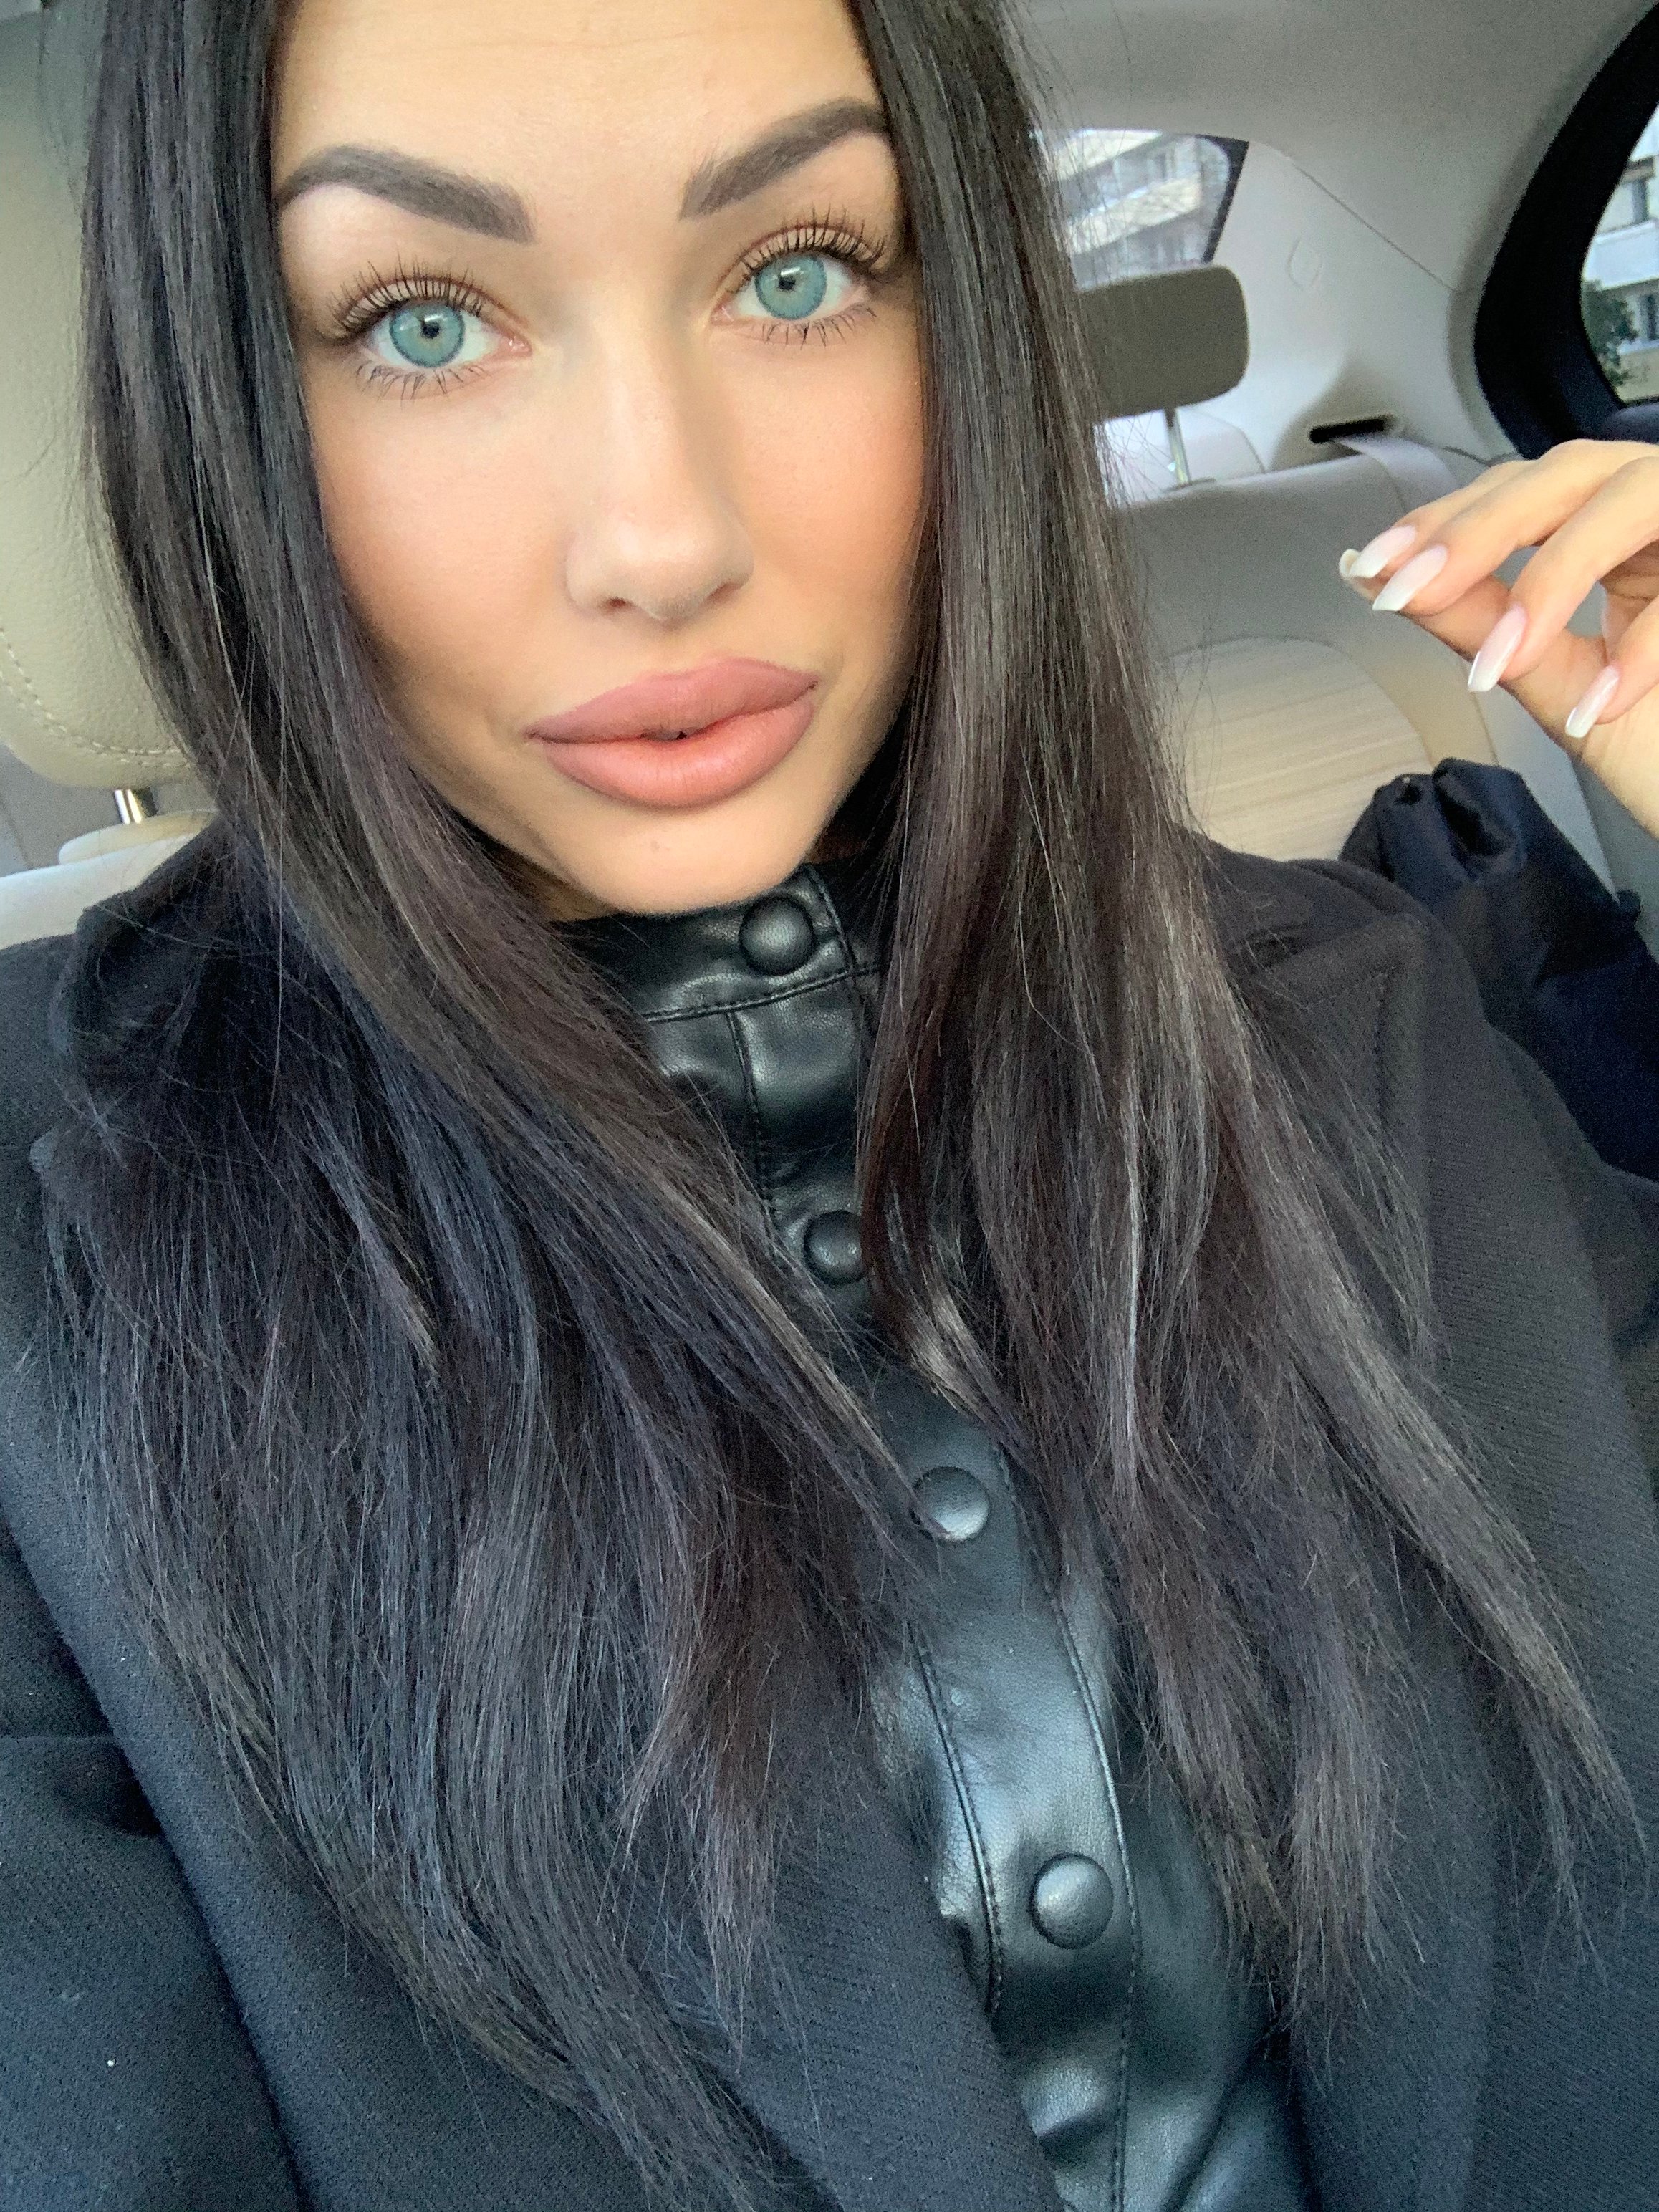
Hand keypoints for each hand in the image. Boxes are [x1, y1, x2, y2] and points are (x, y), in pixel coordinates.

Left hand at [1337, 438, 1658, 839]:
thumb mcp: (1556, 682)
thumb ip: (1479, 623)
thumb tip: (1376, 578)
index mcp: (1611, 533)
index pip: (1518, 495)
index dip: (1444, 520)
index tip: (1372, 566)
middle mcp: (1658, 516)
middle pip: (1568, 474)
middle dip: (1480, 531)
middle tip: (1409, 591)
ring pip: (1629, 500)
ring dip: (1554, 578)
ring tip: (1500, 661)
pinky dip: (1645, 649)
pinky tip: (1602, 704)